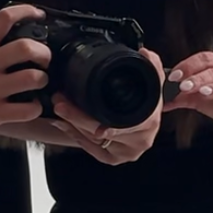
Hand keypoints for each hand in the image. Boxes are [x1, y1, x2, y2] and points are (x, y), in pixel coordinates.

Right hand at [0, 6, 50, 147]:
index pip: (4, 18)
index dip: (27, 11)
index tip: (39, 14)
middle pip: (27, 48)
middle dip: (43, 53)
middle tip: (44, 60)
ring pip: (33, 78)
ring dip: (42, 80)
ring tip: (39, 83)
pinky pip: (28, 109)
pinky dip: (35, 108)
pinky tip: (30, 106)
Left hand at [49, 50, 165, 164]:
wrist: (142, 122)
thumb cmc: (144, 104)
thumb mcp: (150, 84)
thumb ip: (152, 67)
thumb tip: (146, 53)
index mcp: (150, 121)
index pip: (124, 124)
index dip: (105, 123)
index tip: (85, 116)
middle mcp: (140, 140)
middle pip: (102, 131)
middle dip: (77, 116)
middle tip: (61, 102)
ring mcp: (125, 152)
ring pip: (93, 140)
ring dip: (72, 124)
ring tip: (60, 108)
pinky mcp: (112, 158)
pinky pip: (90, 148)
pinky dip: (74, 135)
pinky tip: (64, 124)